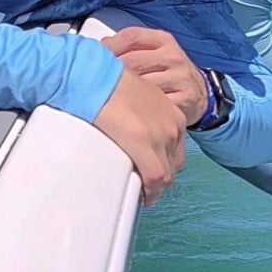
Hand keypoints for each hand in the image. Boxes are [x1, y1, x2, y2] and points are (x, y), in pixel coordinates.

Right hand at [93, 68, 185, 205]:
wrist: (95, 76)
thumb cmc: (109, 84)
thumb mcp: (139, 99)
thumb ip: (145, 117)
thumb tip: (137, 131)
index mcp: (174, 116)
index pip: (176, 151)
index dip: (166, 166)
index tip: (156, 175)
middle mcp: (173, 126)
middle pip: (174, 165)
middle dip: (162, 180)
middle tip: (147, 188)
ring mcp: (161, 135)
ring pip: (166, 174)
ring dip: (156, 187)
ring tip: (142, 192)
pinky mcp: (143, 143)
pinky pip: (154, 177)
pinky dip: (150, 190)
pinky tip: (142, 195)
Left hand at [103, 27, 207, 125]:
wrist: (200, 94)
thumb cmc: (170, 72)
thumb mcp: (155, 52)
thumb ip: (131, 48)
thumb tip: (100, 49)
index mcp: (164, 40)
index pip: (131, 36)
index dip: (110, 46)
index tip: (95, 57)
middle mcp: (173, 56)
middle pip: (133, 61)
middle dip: (113, 73)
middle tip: (99, 82)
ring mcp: (180, 77)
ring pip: (142, 84)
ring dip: (124, 92)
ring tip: (113, 98)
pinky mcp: (185, 98)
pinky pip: (155, 104)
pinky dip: (141, 108)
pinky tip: (132, 111)